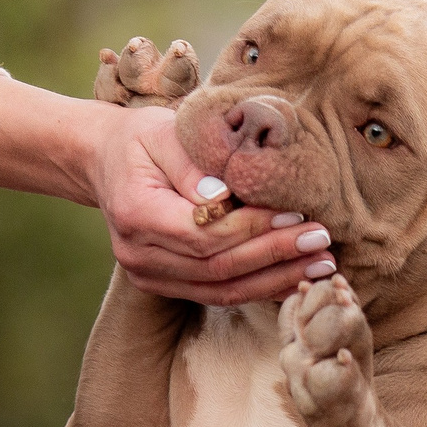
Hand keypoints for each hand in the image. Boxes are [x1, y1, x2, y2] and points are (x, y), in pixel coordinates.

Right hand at [89, 103, 331, 304]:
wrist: (104, 161)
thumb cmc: (141, 139)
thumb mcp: (164, 132)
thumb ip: (193, 164)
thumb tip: (226, 196)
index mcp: (136, 212)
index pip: (205, 233)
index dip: (254, 228)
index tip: (298, 214)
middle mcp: (139, 255)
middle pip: (218, 267)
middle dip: (276, 256)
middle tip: (322, 242)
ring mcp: (149, 276)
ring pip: (221, 290)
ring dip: (276, 280)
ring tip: (321, 265)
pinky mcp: (164, 285)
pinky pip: (218, 294)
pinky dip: (259, 287)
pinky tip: (295, 277)